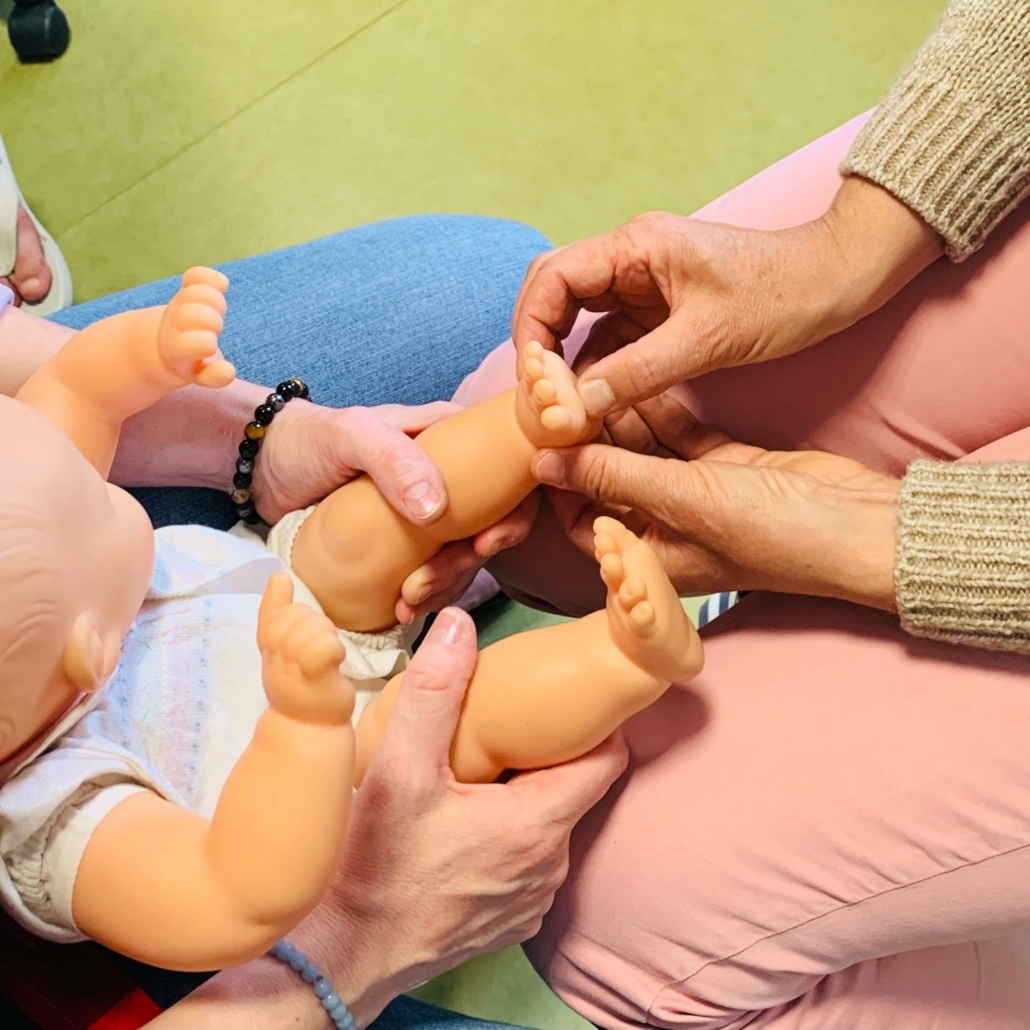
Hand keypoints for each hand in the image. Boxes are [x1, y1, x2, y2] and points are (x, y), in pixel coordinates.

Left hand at [155, 267, 235, 390]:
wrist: (163, 345)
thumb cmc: (192, 363)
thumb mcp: (201, 376)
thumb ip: (215, 376)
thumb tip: (228, 371)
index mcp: (179, 352)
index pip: (197, 342)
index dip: (207, 343)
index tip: (208, 347)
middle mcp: (174, 326)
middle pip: (200, 315)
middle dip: (213, 321)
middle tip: (213, 329)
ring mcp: (179, 308)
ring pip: (198, 294)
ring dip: (213, 301)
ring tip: (213, 311)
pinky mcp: (184, 291)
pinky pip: (197, 275)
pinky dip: (212, 278)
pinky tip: (221, 285)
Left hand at [254, 399, 538, 619]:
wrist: (265, 469)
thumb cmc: (310, 439)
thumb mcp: (351, 434)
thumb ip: (394, 461)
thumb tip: (438, 510)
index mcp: (454, 440)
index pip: (509, 473)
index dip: (512, 513)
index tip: (485, 545)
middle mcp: (453, 477)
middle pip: (491, 525)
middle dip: (467, 563)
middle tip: (426, 585)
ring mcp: (431, 515)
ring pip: (464, 556)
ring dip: (446, 586)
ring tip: (408, 604)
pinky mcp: (408, 547)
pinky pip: (434, 573)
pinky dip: (426, 595)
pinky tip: (401, 609)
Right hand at [257, 572, 353, 723]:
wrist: (309, 730)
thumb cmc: (301, 685)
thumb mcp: (282, 649)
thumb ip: (276, 614)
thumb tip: (278, 575)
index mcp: (268, 649)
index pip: (271, 615)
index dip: (287, 612)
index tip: (290, 610)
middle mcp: (275, 659)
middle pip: (295, 616)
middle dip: (313, 623)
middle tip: (320, 648)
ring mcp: (294, 669)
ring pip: (311, 627)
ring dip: (326, 636)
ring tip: (328, 657)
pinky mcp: (317, 678)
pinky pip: (323, 647)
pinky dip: (332, 648)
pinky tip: (336, 660)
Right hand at [294, 607, 628, 1024]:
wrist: (344, 958)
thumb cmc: (373, 867)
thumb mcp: (398, 769)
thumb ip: (435, 693)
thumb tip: (458, 627)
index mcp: (537, 823)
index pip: (608, 758)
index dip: (596, 724)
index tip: (569, 701)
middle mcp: (549, 866)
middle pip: (574, 789)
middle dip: (548, 754)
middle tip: (509, 725)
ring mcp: (530, 899)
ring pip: (549, 826)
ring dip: (525, 797)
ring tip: (481, 770)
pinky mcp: (508, 922)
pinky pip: (526, 863)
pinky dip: (508, 837)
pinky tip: (464, 824)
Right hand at [512, 178, 941, 417]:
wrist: (840, 279)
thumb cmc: (784, 294)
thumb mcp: (709, 339)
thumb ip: (638, 371)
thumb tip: (578, 406)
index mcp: (636, 245)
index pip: (552, 278)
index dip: (531, 327)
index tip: (533, 379)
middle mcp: (630, 259)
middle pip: (554, 295)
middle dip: (540, 345)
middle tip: (539, 397)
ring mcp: (642, 284)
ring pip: (579, 320)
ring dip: (566, 362)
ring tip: (562, 408)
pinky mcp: (658, 310)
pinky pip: (610, 339)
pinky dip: (596, 370)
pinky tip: (594, 403)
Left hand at [533, 391, 901, 609]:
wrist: (856, 524)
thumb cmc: (771, 531)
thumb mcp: (681, 500)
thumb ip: (611, 475)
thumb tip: (544, 460)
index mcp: (648, 558)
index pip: (582, 522)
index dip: (559, 481)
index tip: (540, 435)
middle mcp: (666, 529)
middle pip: (609, 480)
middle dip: (587, 440)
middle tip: (562, 393)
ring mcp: (695, 496)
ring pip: (642, 452)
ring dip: (621, 418)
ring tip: (592, 376)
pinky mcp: (722, 467)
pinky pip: (677, 436)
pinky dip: (660, 412)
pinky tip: (636, 379)